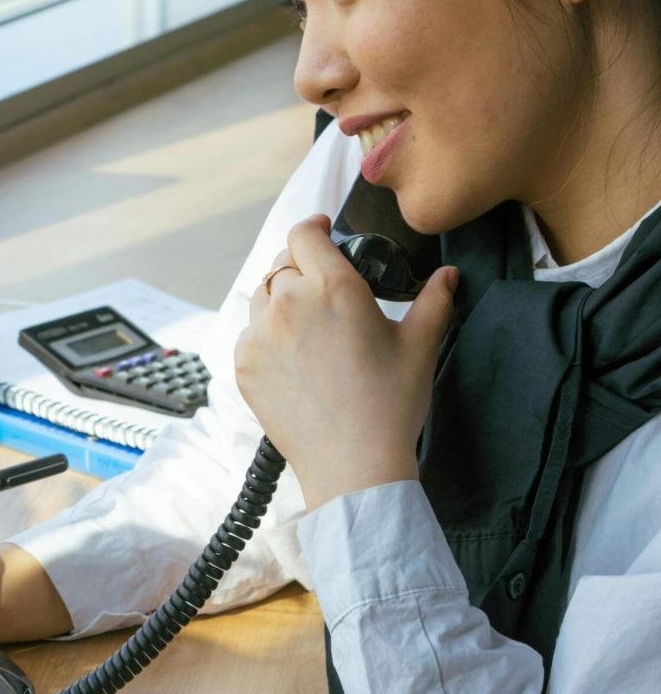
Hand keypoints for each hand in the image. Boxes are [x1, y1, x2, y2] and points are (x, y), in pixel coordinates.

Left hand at [235, 214, 456, 509]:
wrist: (354, 466)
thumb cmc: (390, 405)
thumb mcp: (419, 346)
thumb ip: (433, 300)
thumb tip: (448, 274)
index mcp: (333, 288)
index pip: (304, 234)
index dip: (313, 227)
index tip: (322, 232)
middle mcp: (288, 304)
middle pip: (282, 265)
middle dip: (302, 269)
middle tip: (323, 291)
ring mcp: (260, 335)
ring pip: (262, 298)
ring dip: (280, 301)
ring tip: (308, 326)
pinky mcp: (244, 365)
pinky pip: (249, 335)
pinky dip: (266, 337)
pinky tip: (293, 358)